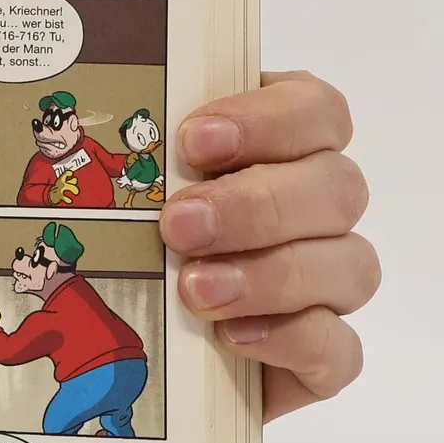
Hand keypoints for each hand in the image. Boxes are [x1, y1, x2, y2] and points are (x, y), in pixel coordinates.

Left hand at [162, 72, 374, 420]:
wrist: (131, 330)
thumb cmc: (135, 223)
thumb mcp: (132, 174)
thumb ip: (140, 141)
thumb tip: (92, 90)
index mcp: (286, 141)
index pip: (318, 110)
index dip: (268, 121)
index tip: (193, 142)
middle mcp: (321, 205)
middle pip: (337, 187)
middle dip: (255, 206)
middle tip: (179, 226)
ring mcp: (332, 280)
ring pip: (351, 266)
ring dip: (271, 276)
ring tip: (194, 290)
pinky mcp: (324, 352)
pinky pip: (340, 349)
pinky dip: (293, 340)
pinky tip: (232, 336)